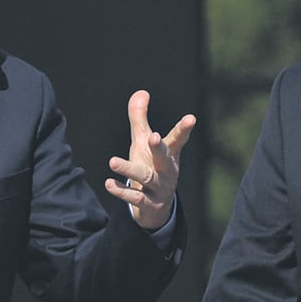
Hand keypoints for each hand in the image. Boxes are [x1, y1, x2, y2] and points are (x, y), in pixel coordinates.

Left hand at [104, 90, 195, 229]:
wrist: (156, 209)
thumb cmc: (151, 167)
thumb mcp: (143, 143)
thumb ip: (140, 119)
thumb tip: (141, 92)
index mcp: (169, 154)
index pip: (177, 139)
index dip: (184, 129)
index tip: (191, 118)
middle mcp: (166, 171)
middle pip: (164, 157)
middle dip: (159, 147)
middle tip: (153, 136)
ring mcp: (159, 188)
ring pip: (145, 177)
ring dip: (129, 169)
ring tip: (112, 161)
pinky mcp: (148, 204)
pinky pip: (135, 197)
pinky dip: (122, 191)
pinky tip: (109, 183)